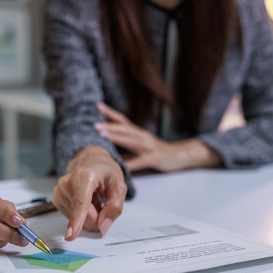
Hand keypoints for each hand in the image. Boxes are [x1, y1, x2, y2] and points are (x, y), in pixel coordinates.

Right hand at [52, 145, 126, 240]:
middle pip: (83, 217)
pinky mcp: (56, 198)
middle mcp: (67, 183)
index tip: (70, 235)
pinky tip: (84, 200)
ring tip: (91, 196)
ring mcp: (59, 190)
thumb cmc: (104, 171)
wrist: (90, 162)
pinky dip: (80, 212)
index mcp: (85, 177)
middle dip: (96, 215)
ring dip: (88, 213)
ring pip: (77, 219)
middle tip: (100, 199)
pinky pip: (71, 217)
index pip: (81, 203)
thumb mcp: (118, 185)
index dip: (77, 221)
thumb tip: (102, 226)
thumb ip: (114, 207)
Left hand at [94, 103, 220, 171]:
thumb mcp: (138, 146)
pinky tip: (119, 166)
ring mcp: (147, 146)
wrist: (179, 155)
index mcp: (136, 132)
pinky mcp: (153, 158)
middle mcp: (141, 136)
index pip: (121, 120)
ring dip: (115, 137)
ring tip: (102, 135)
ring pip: (130, 139)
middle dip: (108, 125)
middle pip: (123, 127)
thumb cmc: (155, 151)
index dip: (110, 113)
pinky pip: (139, 161)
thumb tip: (104, 147)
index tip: (97, 106)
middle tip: (94, 124)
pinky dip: (129, 163)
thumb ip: (123, 145)